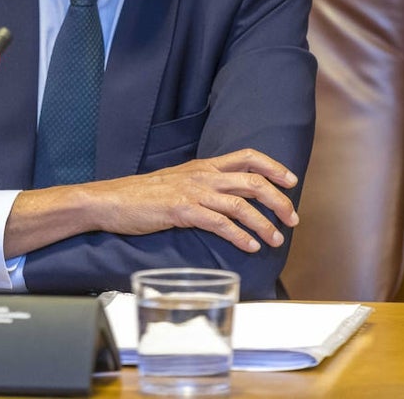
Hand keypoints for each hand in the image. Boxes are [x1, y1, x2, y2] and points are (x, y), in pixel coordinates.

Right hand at [5, 148, 297, 255]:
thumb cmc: (143, 195)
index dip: (273, 167)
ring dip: (264, 223)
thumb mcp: (177, 182)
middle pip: (252, 181)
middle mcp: (202, 175)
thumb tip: (226, 198)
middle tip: (292, 219)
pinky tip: (250, 246)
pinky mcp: (182, 211)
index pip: (247, 157)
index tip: (291, 181)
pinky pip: (220, 223)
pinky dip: (240, 235)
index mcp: (203, 166)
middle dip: (278, 200)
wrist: (111, 200)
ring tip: (275, 240)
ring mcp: (192, 192)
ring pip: (241, 204)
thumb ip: (202, 186)